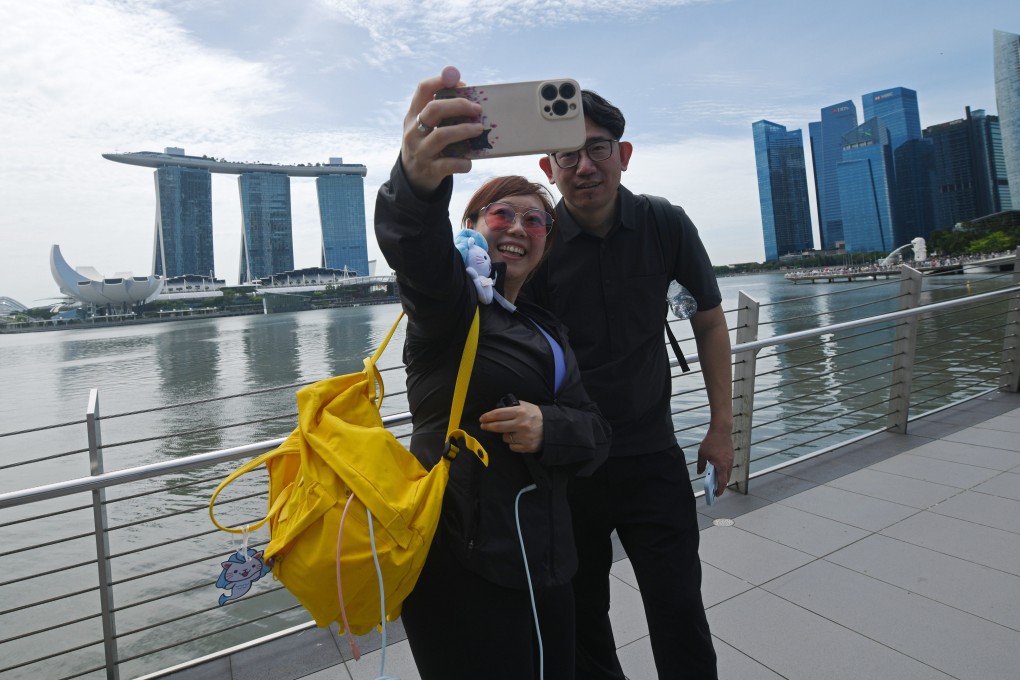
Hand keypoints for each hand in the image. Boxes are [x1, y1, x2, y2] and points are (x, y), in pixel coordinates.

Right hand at [402, 65, 483, 195]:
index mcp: (413, 116)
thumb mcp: (424, 126)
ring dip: (464, 130)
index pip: (423, 89)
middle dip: (458, 105)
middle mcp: (413, 132)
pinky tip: (469, 160)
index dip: (442, 81)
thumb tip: (467, 92)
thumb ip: (441, 111)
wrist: (412, 177)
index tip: (462, 83)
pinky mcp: (430, 170)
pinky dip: (463, 162)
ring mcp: (420, 152)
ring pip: (442, 135)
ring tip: (479, 129)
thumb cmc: (426, 144)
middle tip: (477, 108)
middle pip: (434, 110)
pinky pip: (450, 164)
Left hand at [479, 400, 543, 452]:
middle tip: (483, 426)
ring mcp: (524, 436)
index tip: (482, 418)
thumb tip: (498, 410)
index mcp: (520, 412)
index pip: (498, 414)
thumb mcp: (527, 406)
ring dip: (506, 435)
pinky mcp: (526, 447)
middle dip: (488, 426)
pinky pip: (512, 446)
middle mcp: (521, 424)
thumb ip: (513, 407)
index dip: (487, 416)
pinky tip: (519, 439)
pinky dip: (513, 443)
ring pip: (505, 438)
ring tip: (514, 432)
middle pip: (498, 426)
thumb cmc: (537, 416)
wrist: (552, 429)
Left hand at [697, 427, 733, 496]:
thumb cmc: (711, 441)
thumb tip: (700, 473)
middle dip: (721, 485)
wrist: (721, 429)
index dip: (719, 490)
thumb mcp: (702, 454)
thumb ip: (700, 465)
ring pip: (728, 472)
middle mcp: (728, 464)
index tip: (716, 495)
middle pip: (726, 479)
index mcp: (721, 466)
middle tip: (714, 489)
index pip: (722, 482)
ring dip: (722, 477)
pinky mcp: (731, 455)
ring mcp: (731, 459)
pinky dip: (724, 470)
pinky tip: (717, 468)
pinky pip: (728, 466)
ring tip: (714, 479)